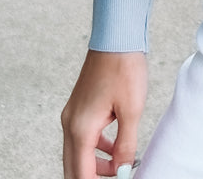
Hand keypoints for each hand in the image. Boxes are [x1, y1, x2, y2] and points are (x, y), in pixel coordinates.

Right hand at [61, 50, 147, 178]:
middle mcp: (70, 123)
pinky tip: (115, 147)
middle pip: (74, 166)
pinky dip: (96, 148)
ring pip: (78, 152)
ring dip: (95, 164)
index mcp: (81, 128)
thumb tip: (122, 172)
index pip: (80, 173)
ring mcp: (73, 114)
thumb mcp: (131, 111)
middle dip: (91, 177)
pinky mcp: (79, 107)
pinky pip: (84, 137)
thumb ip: (125, 145)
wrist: (117, 37)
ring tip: (120, 167)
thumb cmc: (124, 68)